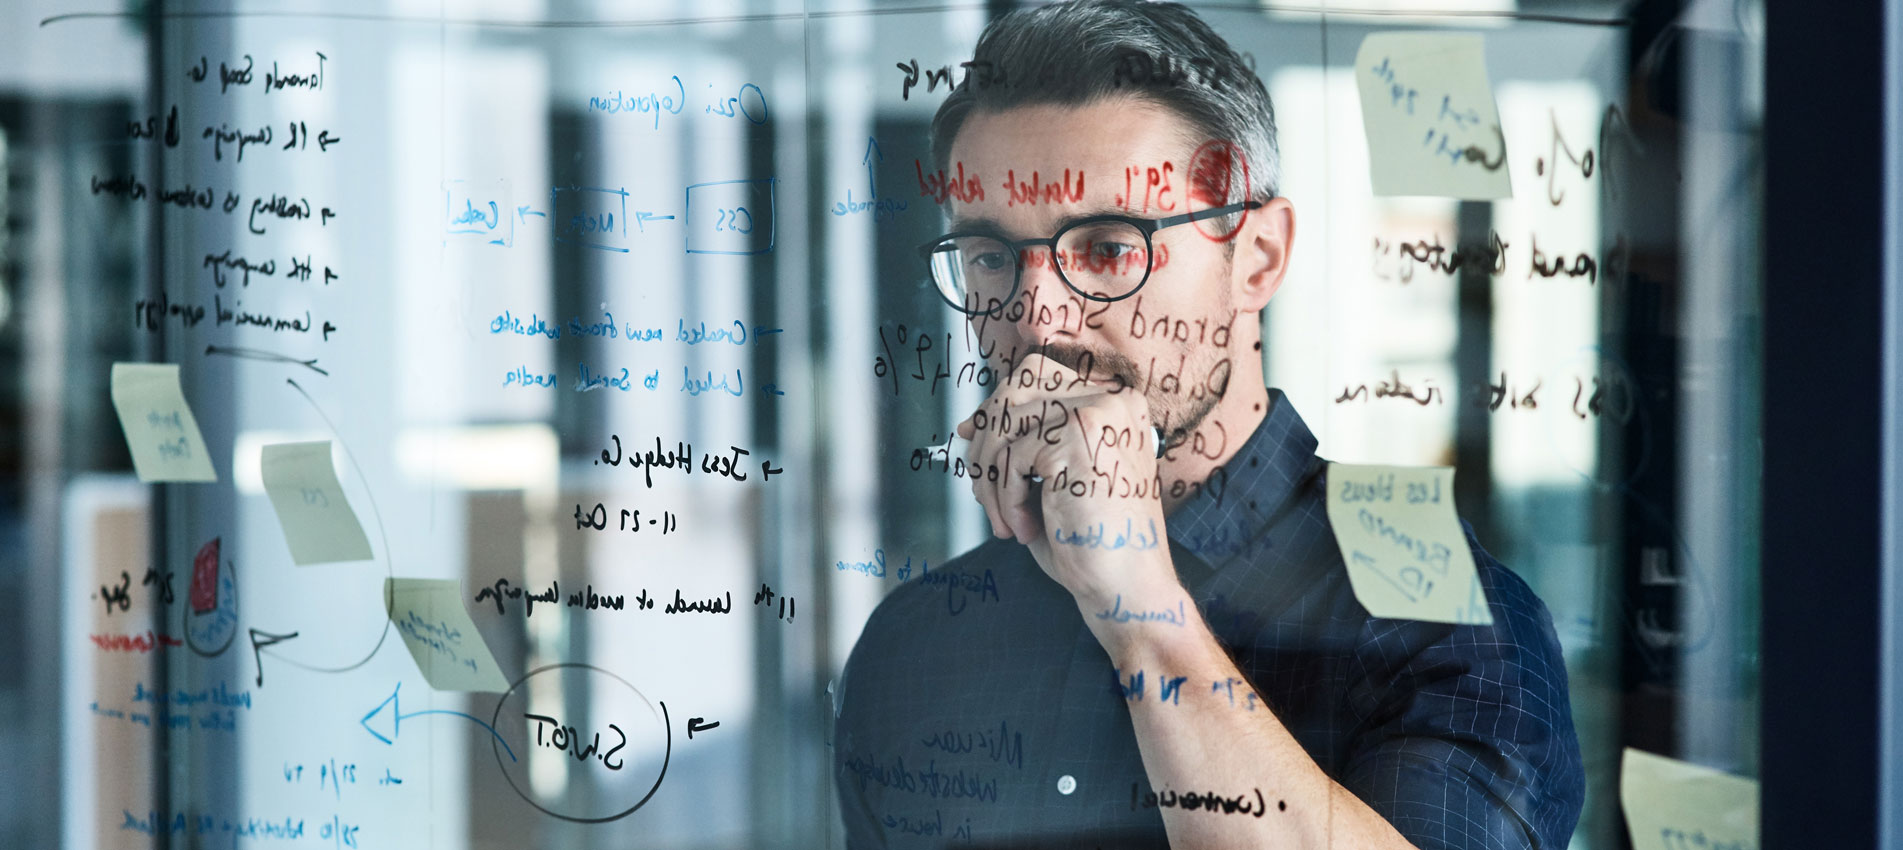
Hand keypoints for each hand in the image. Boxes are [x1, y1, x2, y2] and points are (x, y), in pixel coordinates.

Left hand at [955, 353, 1176, 607]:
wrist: (1125, 589)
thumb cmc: (1090, 545)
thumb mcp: (1053, 482)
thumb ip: (1022, 446)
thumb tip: (969, 425)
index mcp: (1115, 406)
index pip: (1037, 378)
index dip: (996, 407)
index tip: (968, 437)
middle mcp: (1112, 399)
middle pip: (1016, 392)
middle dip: (986, 444)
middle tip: (982, 493)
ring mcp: (1097, 412)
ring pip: (1007, 424)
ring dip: (992, 481)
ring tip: (1008, 523)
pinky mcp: (1078, 435)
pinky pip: (1012, 457)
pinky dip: (1006, 499)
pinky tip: (1025, 529)